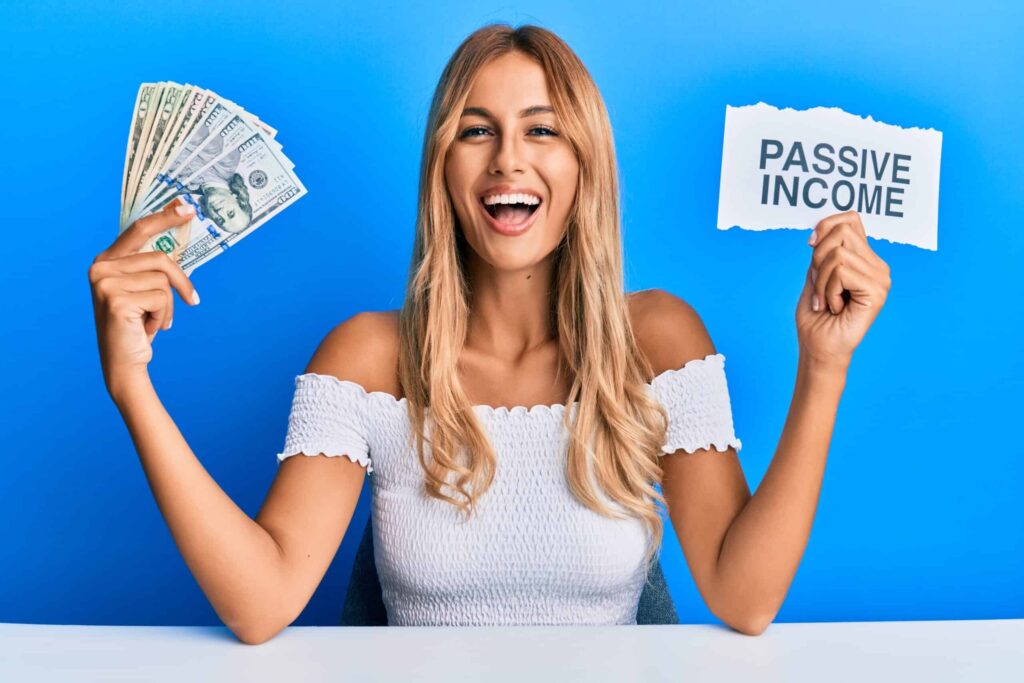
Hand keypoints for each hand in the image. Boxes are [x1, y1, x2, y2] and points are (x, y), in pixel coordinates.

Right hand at [88, 197, 199, 392]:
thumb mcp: (145, 290)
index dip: (164, 216)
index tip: (188, 206)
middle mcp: (100, 267)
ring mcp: (105, 282)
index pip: (139, 230)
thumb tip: (177, 233)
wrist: (125, 363)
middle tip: (193, 300)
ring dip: (168, 305)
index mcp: (106, 261)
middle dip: (181, 281)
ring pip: (163, 280)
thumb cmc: (138, 325)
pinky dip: (163, 316)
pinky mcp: (115, 299)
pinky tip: (147, 328)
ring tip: (155, 320)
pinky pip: (161, 298)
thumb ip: (153, 265)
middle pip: (160, 258)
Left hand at [796, 210, 891, 370]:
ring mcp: (881, 277)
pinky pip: (840, 272)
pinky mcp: (877, 291)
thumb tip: (821, 229)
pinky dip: (827, 290)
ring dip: (820, 281)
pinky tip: (836, 308)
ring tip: (826, 300)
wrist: (819, 348)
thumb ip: (822, 251)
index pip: (850, 219)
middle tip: (819, 286)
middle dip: (817, 258)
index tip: (810, 245)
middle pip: (841, 232)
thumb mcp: (814, 275)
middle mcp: (877, 265)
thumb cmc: (815, 316)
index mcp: (864, 258)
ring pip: (837, 254)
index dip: (825, 226)